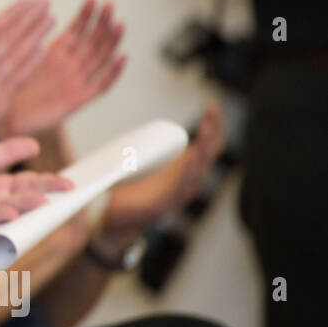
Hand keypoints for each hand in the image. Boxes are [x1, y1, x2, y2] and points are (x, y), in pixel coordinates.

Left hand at [0, 0, 125, 137]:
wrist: (5, 118)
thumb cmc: (8, 86)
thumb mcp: (17, 56)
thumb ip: (25, 36)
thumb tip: (27, 8)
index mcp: (55, 54)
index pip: (76, 30)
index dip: (86, 15)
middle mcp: (69, 66)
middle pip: (93, 40)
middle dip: (102, 22)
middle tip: (109, 4)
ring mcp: (76, 81)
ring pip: (100, 58)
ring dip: (111, 41)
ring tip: (118, 23)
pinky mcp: (79, 99)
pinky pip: (101, 85)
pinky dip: (113, 72)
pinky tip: (122, 57)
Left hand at [0, 137, 73, 257]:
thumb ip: (3, 154)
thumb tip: (35, 144)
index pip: (30, 182)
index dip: (52, 180)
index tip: (77, 181)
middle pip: (24, 195)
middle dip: (46, 193)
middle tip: (73, 189)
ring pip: (7, 208)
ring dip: (25, 205)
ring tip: (45, 201)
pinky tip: (9, 211)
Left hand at [97, 101, 224, 247]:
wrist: (115, 221)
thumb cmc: (129, 191)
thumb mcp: (138, 163)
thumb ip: (142, 146)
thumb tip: (137, 127)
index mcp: (182, 168)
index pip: (206, 144)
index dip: (213, 125)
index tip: (212, 105)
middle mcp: (185, 180)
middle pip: (208, 153)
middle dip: (213, 131)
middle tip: (211, 111)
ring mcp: (177, 193)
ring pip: (198, 169)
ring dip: (203, 149)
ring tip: (205, 130)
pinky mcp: (165, 204)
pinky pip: (181, 188)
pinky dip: (188, 173)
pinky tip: (191, 159)